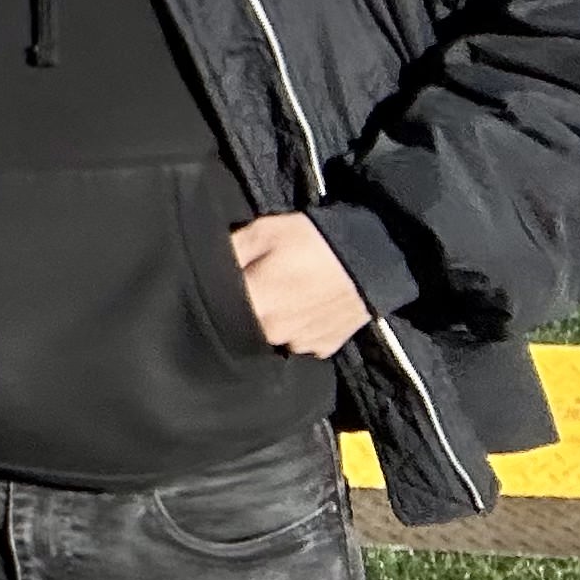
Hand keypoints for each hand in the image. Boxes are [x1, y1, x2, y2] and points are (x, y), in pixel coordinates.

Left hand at [230, 214, 374, 357]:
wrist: (374, 257)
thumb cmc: (314, 240)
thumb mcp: (263, 231)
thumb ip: (230, 253)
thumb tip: (205, 266)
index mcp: (256, 304)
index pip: (218, 309)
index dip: (217, 295)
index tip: (220, 283)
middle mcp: (275, 332)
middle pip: (246, 325)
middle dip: (248, 307)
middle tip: (260, 283)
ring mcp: (302, 344)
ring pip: (274, 335)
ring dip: (275, 319)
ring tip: (288, 293)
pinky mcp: (325, 348)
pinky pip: (300, 341)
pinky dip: (299, 327)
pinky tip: (308, 305)